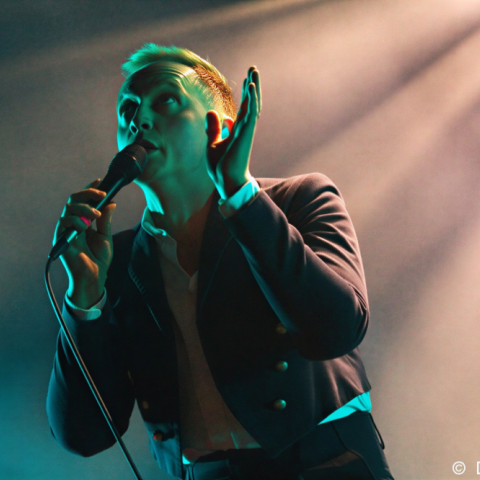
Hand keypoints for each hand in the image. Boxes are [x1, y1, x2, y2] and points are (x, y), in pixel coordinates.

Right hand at [53, 179, 115, 307]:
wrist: (94, 276)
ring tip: (96, 215)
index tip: (100, 181)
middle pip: (74, 199)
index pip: (85, 200)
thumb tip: (111, 203)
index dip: (91, 189)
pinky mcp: (61, 237)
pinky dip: (75, 220)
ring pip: (69, 207)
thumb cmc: (99, 258)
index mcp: (84, 220)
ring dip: (84, 207)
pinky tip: (84, 226)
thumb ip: (106, 220)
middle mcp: (74, 222)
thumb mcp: (106, 236)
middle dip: (88, 193)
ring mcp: (66, 229)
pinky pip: (63, 221)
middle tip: (102, 195)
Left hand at [205, 66, 261, 198]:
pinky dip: (251, 99)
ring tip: (254, 71)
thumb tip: (212, 111)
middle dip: (251, 86)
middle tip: (253, 69)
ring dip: (254, 87)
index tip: (246, 81)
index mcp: (237, 131)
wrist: (226, 181)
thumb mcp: (212, 143)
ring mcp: (246, 131)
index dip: (245, 94)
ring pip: (253, 104)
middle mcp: (244, 129)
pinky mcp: (246, 134)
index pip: (243, 108)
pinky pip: (250, 113)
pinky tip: (251, 86)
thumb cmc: (221, 166)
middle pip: (251, 103)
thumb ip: (213, 128)